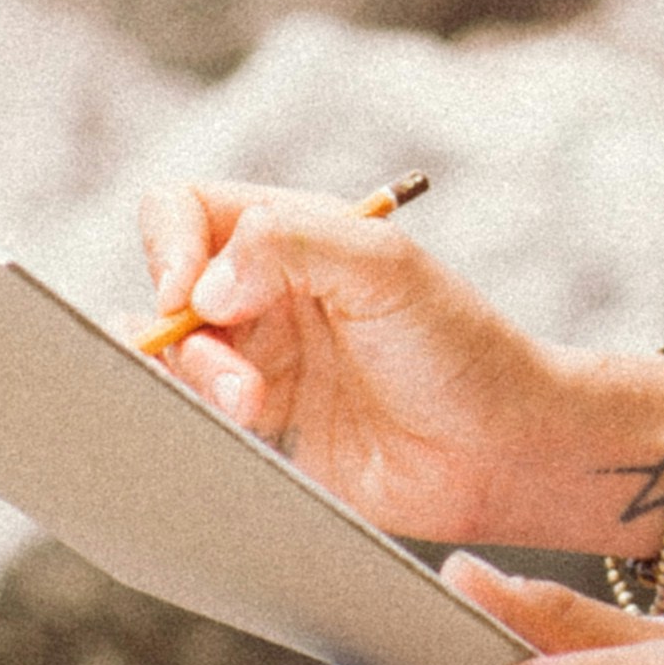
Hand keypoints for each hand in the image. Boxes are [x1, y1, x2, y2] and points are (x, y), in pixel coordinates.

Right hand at [141, 182, 628, 544]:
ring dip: (196, 385)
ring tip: (253, 409)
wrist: (501, 452)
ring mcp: (256, 365)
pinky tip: (248, 437)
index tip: (184, 295)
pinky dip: (198, 428)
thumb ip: (289, 246)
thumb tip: (203, 286)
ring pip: (168, 363)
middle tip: (237, 377)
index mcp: (288, 238)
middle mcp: (262, 296)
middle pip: (162, 295)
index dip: (166, 247)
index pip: (182, 212)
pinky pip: (193, 422)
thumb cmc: (461, 349)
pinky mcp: (259, 433)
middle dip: (180, 336)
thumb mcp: (384, 268)